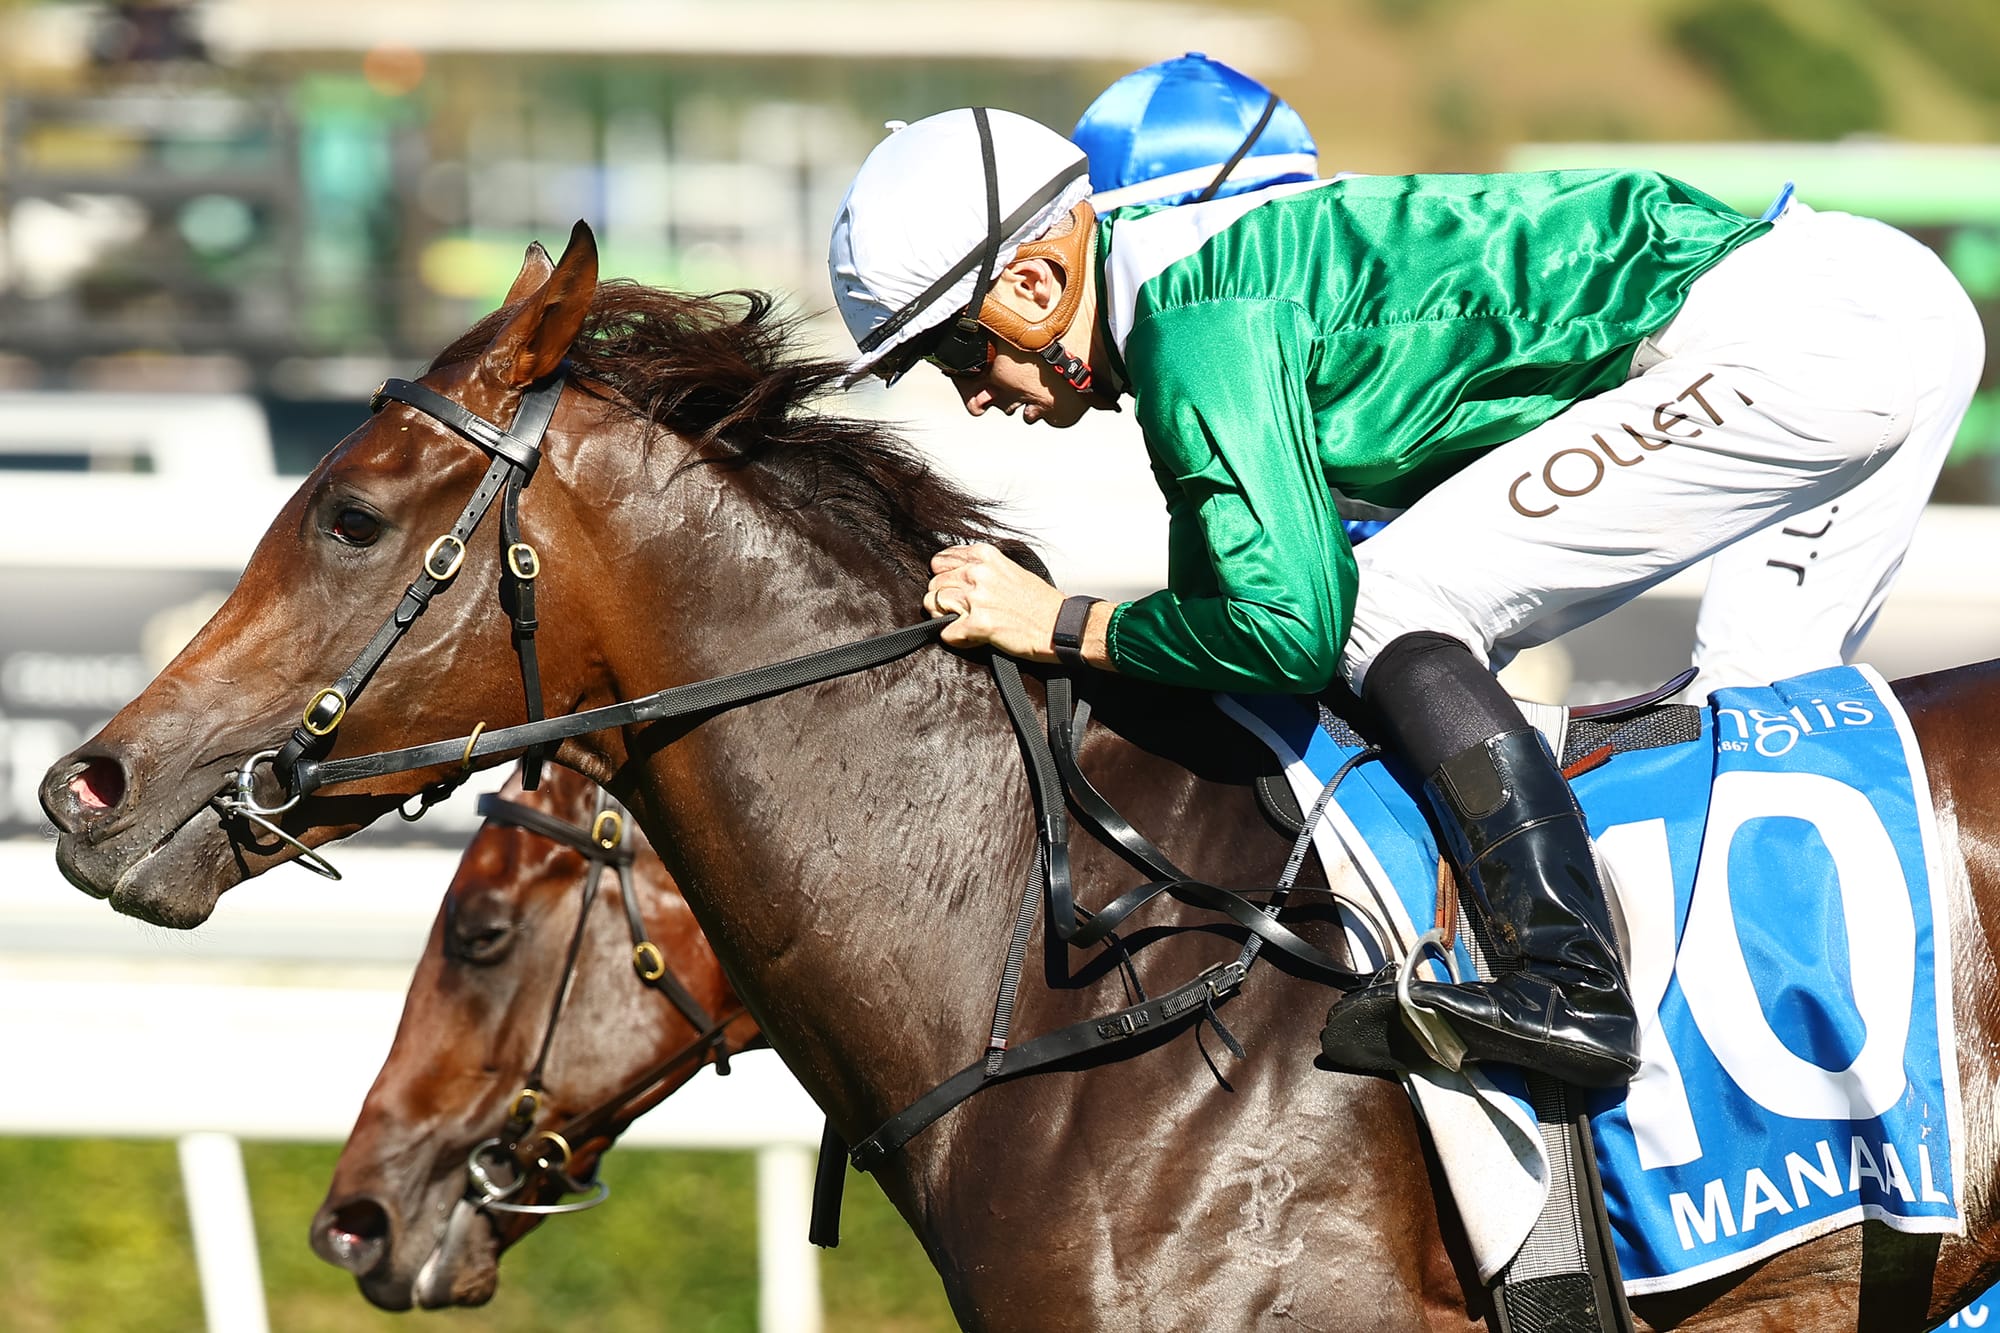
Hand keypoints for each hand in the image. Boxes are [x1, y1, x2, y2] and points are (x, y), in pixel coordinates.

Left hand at [924, 543, 1064, 660]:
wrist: (1061, 626)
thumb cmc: (1041, 603)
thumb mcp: (1009, 570)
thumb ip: (981, 568)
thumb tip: (955, 573)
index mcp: (985, 556)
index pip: (941, 561)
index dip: (944, 577)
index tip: (952, 588)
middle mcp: (979, 573)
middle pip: (934, 584)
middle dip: (942, 600)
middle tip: (959, 611)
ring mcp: (978, 598)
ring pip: (933, 605)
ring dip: (944, 618)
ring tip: (963, 624)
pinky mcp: (979, 624)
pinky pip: (946, 632)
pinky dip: (955, 638)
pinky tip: (971, 638)